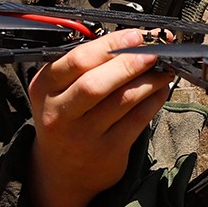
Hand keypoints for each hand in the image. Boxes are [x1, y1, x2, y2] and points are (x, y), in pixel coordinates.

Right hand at [26, 28, 173, 206]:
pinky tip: (161, 89)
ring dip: (149, 80)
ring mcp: (83, 136)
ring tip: (163, 68)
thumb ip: (86, 66)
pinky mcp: (108, 152)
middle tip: (154, 51)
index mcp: (44, 88)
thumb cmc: (66, 118)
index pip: (77, 61)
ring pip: (122, 100)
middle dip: (131, 62)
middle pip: (97, 83)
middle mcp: (59, 114)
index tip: (136, 35)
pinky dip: (154, 100)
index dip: (111, 45)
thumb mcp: (60, 90)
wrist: (62, 171)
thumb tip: (132, 40)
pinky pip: (137, 119)